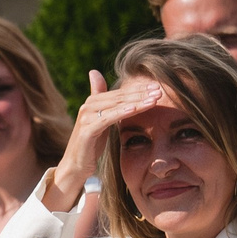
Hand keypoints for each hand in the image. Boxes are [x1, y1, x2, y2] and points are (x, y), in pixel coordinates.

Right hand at [47, 71, 166, 206]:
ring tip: (154, 99)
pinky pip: (108, 119)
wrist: (76, 165)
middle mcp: (88, 107)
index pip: (120, 92)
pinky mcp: (87, 130)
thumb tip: (95, 72)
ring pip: (116, 106)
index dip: (138, 89)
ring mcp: (86, 118)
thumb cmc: (91, 143)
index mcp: (93, 102)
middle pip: (119, 97)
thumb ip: (103, 100)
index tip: (156, 86)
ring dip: (137, 101)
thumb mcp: (101, 120)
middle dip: (141, 93)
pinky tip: (135, 109)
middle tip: (159, 90)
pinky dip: (121, 113)